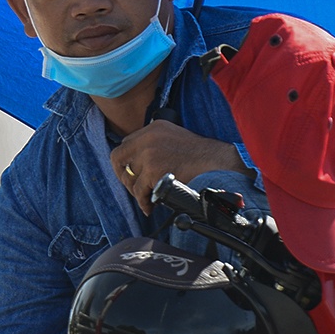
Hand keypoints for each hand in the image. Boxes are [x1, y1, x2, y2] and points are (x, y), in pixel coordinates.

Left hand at [109, 121, 247, 208]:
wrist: (216, 163)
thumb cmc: (201, 156)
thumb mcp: (175, 138)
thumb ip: (156, 144)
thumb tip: (139, 163)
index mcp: (153, 128)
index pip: (126, 144)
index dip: (125, 161)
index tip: (130, 173)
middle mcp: (147, 137)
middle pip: (118, 158)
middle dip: (123, 176)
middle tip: (134, 188)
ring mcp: (149, 153)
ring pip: (129, 177)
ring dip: (136, 191)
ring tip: (147, 199)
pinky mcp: (152, 170)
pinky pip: (139, 191)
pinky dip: (144, 201)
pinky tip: (151, 205)